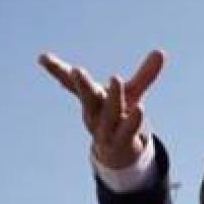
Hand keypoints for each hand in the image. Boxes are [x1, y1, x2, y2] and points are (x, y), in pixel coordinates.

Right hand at [39, 50, 165, 168]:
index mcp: (91, 98)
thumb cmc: (120, 116)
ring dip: (112, 98)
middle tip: (76, 70)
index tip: (42, 58)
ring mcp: (105, 129)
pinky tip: (140, 109)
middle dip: (82, 84)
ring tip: (115, 78)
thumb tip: (161, 52)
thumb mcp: (132, 93)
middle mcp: (94, 113)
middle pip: (87, 98)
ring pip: (108, 113)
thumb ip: (144, 75)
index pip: (71, 83)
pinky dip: (132, 121)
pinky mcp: (120, 141)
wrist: (118, 151)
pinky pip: (126, 130)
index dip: (57, 70)